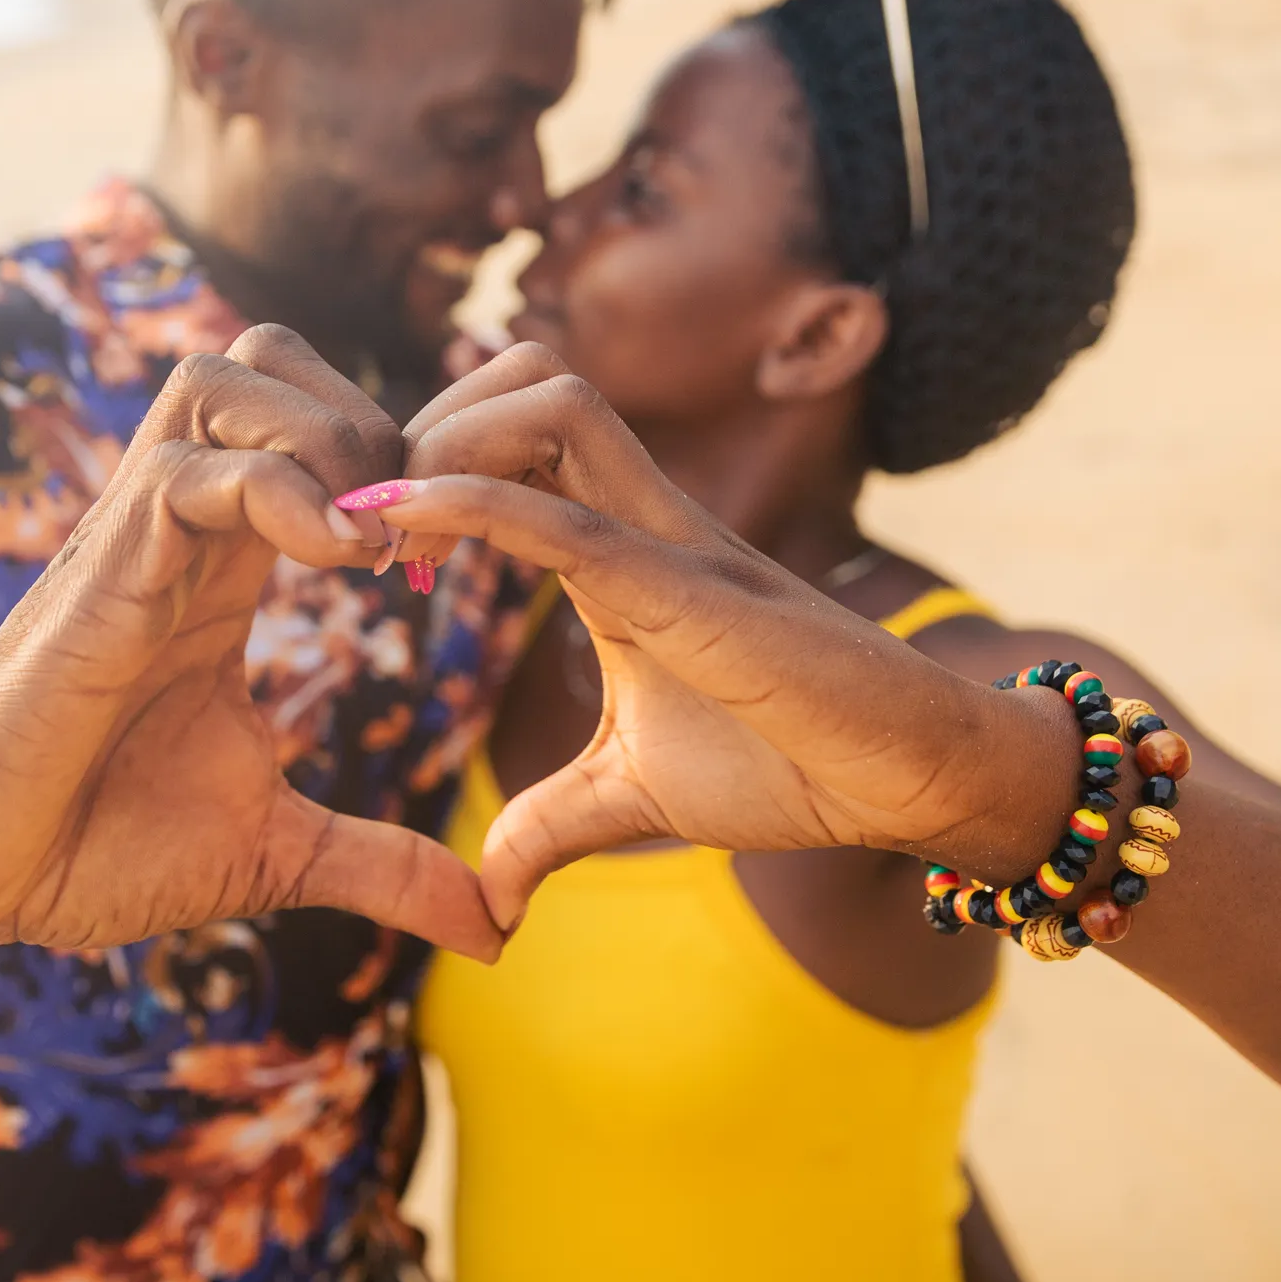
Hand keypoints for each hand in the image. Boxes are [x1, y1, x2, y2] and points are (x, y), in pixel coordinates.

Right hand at [0, 325, 500, 960]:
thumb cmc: (88, 851)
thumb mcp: (275, 854)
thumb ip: (383, 866)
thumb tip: (493, 927)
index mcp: (222, 568)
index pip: (312, 424)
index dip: (397, 459)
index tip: (440, 560)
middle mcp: (180, 528)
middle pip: (270, 357)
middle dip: (371, 414)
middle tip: (413, 534)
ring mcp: (136, 536)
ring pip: (230, 372)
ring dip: (327, 433)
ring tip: (367, 546)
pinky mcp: (100, 570)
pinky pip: (193, 464)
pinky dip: (280, 489)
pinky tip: (331, 563)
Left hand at [372, 346, 1076, 929]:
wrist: (912, 780)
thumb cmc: (792, 766)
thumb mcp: (633, 796)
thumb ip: (551, 828)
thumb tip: (488, 904)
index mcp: (622, 546)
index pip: (519, 434)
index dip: (431, 460)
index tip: (371, 549)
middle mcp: (645, 517)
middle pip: (530, 377)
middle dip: (430, 417)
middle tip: (368, 520)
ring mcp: (674, 542)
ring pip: (554, 400)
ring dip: (449, 439)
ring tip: (386, 530)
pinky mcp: (694, 592)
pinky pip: (571, 517)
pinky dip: (476, 504)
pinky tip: (399, 527)